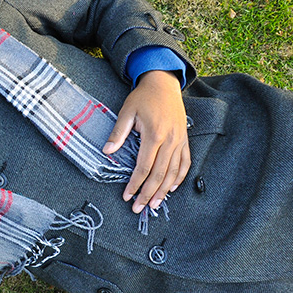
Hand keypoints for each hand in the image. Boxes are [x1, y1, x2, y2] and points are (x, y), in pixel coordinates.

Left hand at [102, 70, 190, 212]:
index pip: (143, 167)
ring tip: (155, 205)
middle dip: (148, 194)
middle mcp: (170, 141)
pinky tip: (172, 188)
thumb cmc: (143, 98)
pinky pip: (185, 163)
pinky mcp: (185, 140)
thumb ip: (118, 133)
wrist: (164, 83)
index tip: (126, 196)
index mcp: (154, 135)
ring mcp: (180, 141)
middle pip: (159, 174)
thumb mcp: (127, 111)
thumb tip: (107, 151)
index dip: (135, 184)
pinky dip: (180, 177)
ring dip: (164, 191)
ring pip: (173, 172)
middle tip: (138, 208)